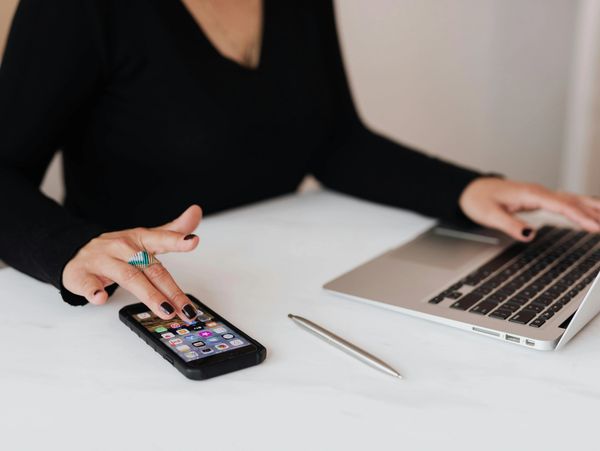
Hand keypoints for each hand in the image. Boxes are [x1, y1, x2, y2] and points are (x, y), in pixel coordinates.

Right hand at [62, 205, 202, 321]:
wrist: (75, 251)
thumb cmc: (116, 250)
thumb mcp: (145, 238)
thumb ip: (172, 231)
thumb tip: (196, 212)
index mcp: (139, 239)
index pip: (160, 239)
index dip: (177, 240)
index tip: (193, 241)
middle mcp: (122, 248)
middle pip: (150, 268)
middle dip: (170, 290)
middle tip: (187, 309)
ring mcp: (102, 261)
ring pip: (128, 277)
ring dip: (148, 295)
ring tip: (165, 310)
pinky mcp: (81, 275)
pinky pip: (88, 284)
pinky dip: (94, 291)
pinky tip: (101, 298)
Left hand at [459, 178, 599, 240]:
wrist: (471, 190)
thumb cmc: (478, 200)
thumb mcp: (490, 215)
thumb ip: (510, 224)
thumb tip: (529, 235)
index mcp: (530, 194)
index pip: (561, 205)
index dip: (580, 217)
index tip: (595, 227)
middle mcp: (538, 192)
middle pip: (573, 201)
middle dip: (594, 212)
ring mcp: (540, 194)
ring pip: (573, 200)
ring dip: (592, 208)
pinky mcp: (539, 199)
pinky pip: (566, 202)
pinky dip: (582, 206)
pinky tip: (592, 211)